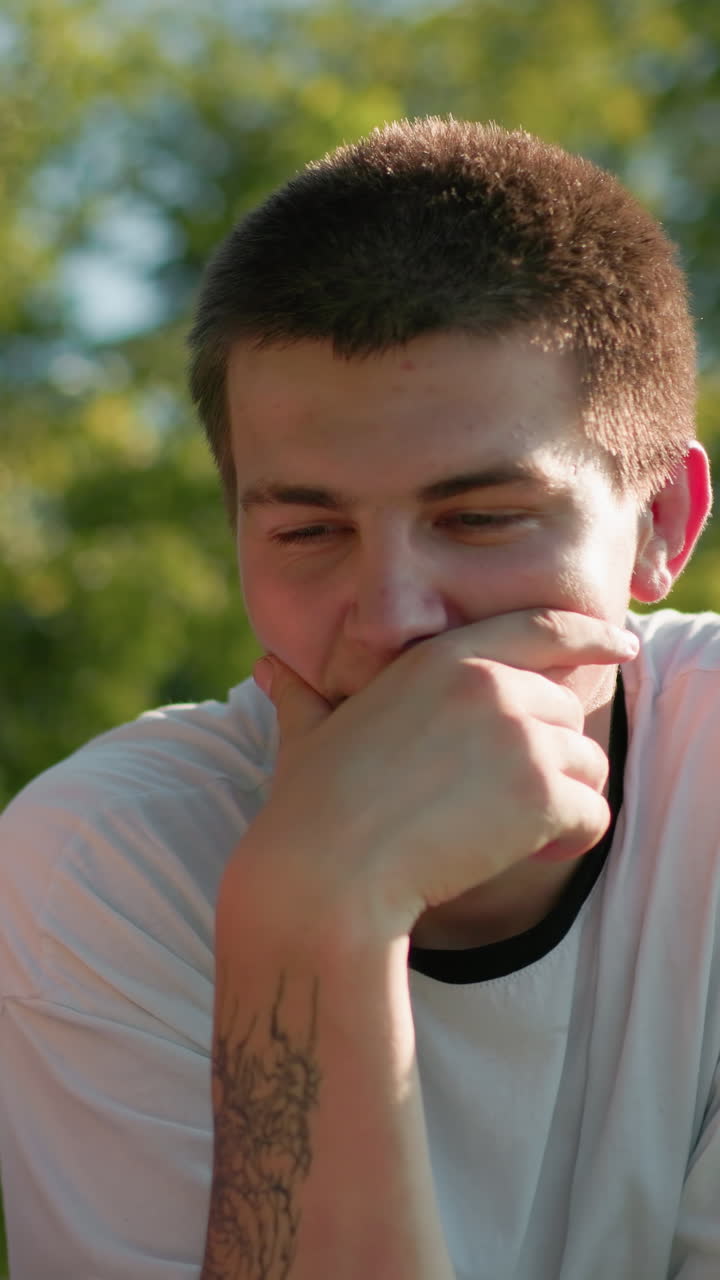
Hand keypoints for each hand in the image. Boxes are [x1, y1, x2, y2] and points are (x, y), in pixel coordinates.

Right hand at [245, 609, 636, 943]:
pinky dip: (571, 841)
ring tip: (507, 830)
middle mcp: (491, 684)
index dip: (591, 632)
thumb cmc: (312, 804)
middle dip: (549, 753)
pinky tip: (529, 855)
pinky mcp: (540, 793)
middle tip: (504, 799)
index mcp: (443, 658)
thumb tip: (268, 668)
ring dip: (560, 799)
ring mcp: (520, 736)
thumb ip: (303, 694)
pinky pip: (593, 815)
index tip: (622, 642)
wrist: (327, 871)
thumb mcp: (309, 732)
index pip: (542, 627)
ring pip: (587, 763)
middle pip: (567, 708)